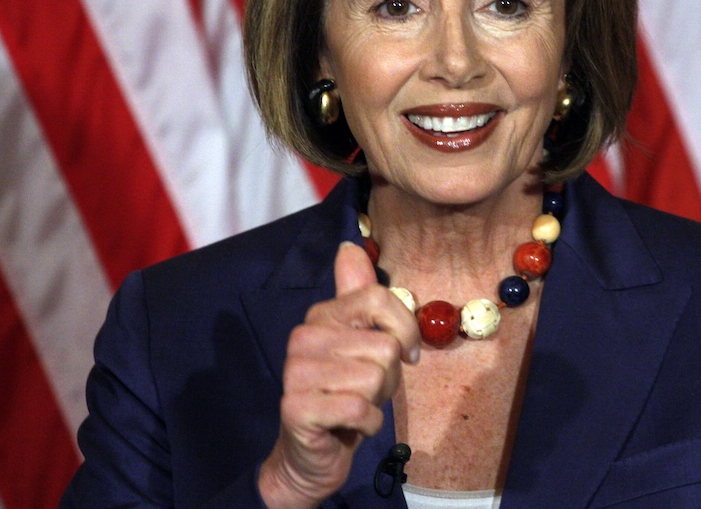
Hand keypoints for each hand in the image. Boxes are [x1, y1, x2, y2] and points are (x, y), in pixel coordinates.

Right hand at [258, 242, 420, 508]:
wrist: (311, 454)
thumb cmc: (346, 395)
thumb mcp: (361, 343)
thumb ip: (359, 296)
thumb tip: (349, 247)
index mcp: (321, 316)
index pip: (378, 299)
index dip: (404, 329)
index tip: (405, 354)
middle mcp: (303, 337)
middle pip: (384, 347)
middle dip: (389, 378)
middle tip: (366, 391)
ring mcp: (296, 372)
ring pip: (375, 378)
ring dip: (377, 402)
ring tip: (355, 407)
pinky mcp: (296, 407)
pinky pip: (359, 409)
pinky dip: (366, 424)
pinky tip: (349, 427)